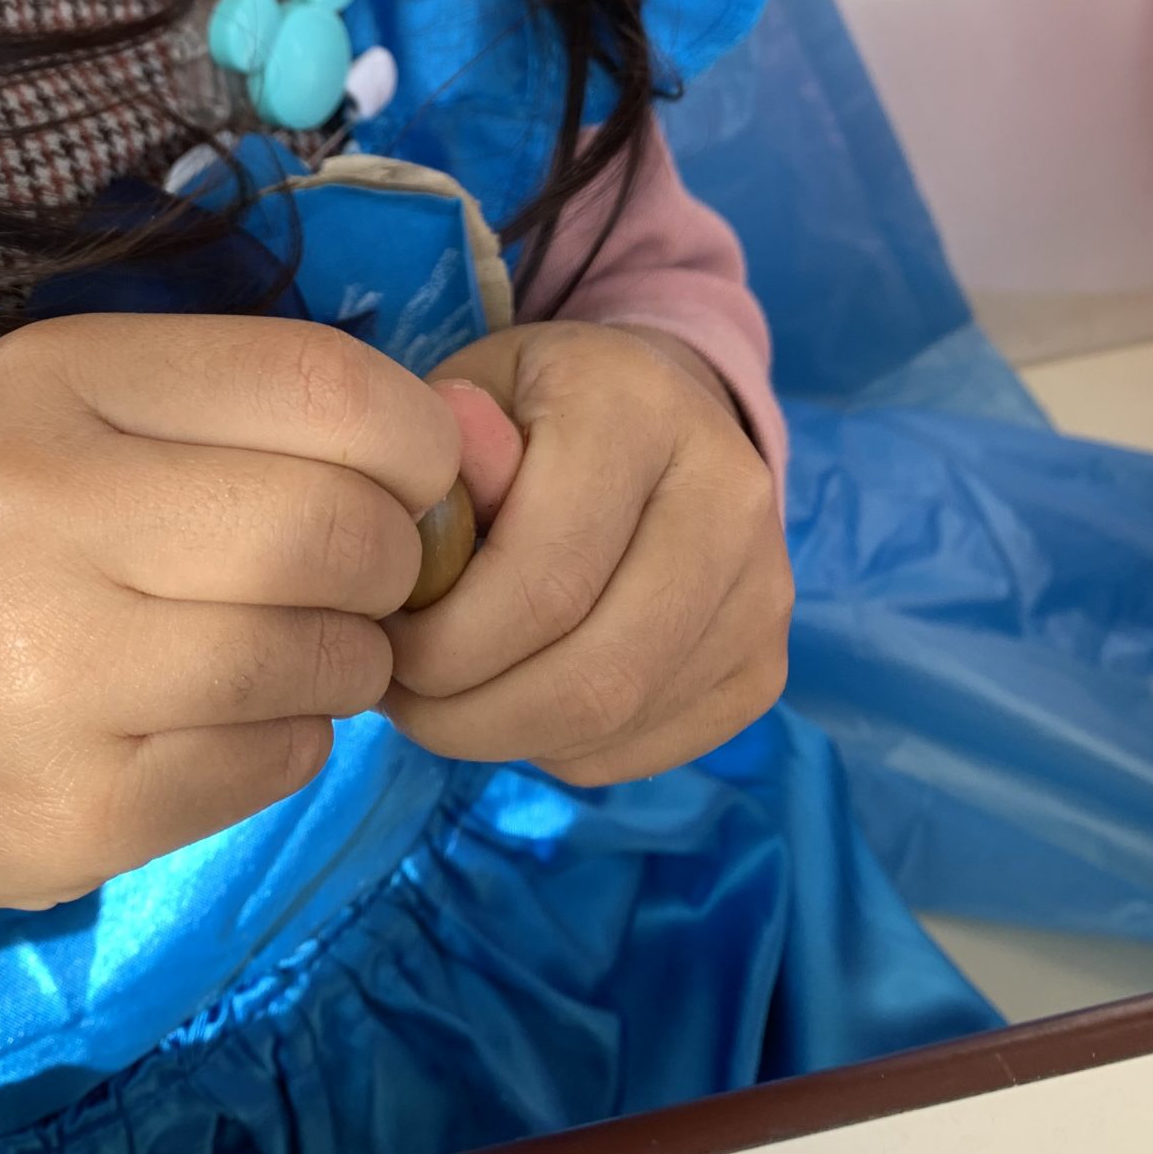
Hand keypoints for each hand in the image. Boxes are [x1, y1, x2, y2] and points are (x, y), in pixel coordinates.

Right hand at [0, 317, 459, 936]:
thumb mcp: (61, 410)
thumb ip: (252, 407)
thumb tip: (470, 454)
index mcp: (55, 385)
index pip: (331, 387)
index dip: (414, 441)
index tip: (404, 475)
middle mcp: (48, 519)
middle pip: (345, 532)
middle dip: (389, 560)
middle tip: (341, 574)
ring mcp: (56, 686)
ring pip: (328, 658)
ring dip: (344, 656)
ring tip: (260, 645)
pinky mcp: (72, 823)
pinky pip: (279, 764)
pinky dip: (284, 738)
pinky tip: (202, 719)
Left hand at [384, 323, 791, 785]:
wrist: (651, 415)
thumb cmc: (531, 414)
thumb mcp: (465, 403)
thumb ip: (440, 464)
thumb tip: (424, 530)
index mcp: (640, 408)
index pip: (544, 578)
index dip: (444, 643)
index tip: (384, 644)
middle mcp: (729, 492)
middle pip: (594, 673)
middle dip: (471, 715)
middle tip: (405, 700)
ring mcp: (765, 585)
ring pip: (620, 721)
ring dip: (508, 738)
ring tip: (447, 701)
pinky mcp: (768, 662)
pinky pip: (647, 748)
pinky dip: (562, 749)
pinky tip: (522, 700)